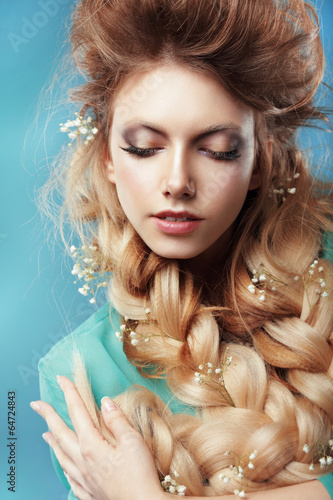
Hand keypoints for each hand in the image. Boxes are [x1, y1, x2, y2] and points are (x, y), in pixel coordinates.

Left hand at [30, 376, 165, 499]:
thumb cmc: (140, 476)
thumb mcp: (133, 441)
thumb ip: (116, 420)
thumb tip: (104, 402)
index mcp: (92, 445)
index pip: (77, 412)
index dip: (70, 393)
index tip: (61, 379)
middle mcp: (82, 461)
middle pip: (60, 433)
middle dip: (48, 416)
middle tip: (37, 404)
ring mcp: (83, 478)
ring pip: (61, 455)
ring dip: (52, 440)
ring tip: (44, 432)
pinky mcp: (88, 492)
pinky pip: (68, 475)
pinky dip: (62, 464)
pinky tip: (63, 463)